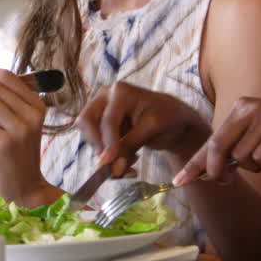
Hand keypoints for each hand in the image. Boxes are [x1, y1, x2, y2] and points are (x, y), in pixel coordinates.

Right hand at [76, 82, 209, 172]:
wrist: (174, 119)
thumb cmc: (167, 117)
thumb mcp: (151, 129)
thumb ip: (130, 146)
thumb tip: (113, 168)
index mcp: (120, 92)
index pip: (107, 121)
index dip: (108, 143)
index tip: (109, 163)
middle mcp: (106, 98)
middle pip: (86, 122)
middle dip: (97, 145)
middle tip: (109, 163)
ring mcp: (102, 111)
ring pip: (89, 135)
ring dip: (104, 153)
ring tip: (129, 161)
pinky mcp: (103, 125)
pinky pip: (97, 143)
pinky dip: (109, 155)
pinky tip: (129, 159)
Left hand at [174, 97, 260, 185]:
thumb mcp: (254, 136)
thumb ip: (230, 150)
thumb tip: (203, 172)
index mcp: (240, 107)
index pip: (212, 140)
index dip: (195, 164)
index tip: (178, 182)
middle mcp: (251, 108)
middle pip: (222, 149)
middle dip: (219, 171)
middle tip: (226, 180)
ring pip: (244, 158)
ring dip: (256, 165)